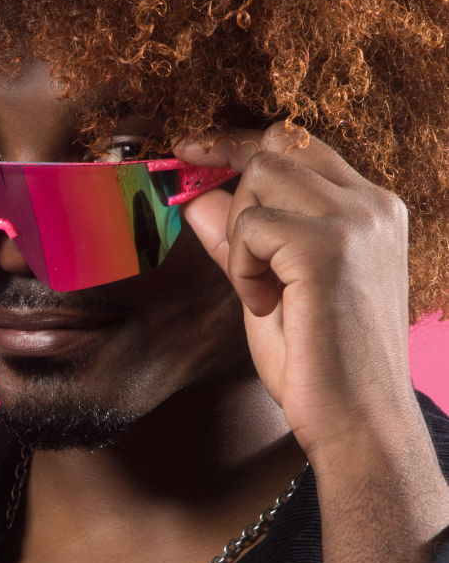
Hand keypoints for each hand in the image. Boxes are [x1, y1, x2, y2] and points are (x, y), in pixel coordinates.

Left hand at [176, 124, 448, 562]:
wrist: (355, 420)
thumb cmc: (317, 364)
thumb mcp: (269, 287)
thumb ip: (239, 241)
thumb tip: (195, 197)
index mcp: (370, 211)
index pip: (300, 143)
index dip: (238, 142)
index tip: (190, 150)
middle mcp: (372, 205)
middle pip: (277, 147)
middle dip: (226, 176)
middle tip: (196, 206)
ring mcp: (356, 220)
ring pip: (261, 176)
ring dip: (239, 234)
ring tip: (259, 288)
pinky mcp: (330, 245)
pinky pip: (252, 224)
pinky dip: (242, 265)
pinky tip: (265, 305)